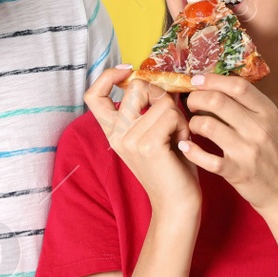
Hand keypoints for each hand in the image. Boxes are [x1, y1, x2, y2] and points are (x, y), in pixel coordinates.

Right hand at [83, 66, 198, 211]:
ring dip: (178, 116)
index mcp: (114, 132)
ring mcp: (130, 140)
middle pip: (136, 87)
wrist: (177, 205)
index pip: (94, 95)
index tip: (128, 72)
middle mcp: (116, 135)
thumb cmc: (172, 168)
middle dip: (161, 95)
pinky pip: (171, 114)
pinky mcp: (148, 146)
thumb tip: (163, 82)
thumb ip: (153, 108)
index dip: (108, 76)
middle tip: (172, 119)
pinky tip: (182, 144)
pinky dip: (183, 126)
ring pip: (162, 101)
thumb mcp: (156, 132)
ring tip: (179, 138)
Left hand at [179, 73, 277, 210]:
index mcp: (268, 113)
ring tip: (193, 126)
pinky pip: (206, 158)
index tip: (198, 79)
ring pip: (207, 126)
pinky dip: (191, 151)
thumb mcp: (273, 124)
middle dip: (196, 98)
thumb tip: (220, 86)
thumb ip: (251, 106)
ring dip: (193, 123)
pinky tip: (186, 147)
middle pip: (217, 101)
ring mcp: (247, 151)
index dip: (213, 79)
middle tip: (190, 102)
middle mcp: (258, 129)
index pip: (238, 86)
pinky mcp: (236, 172)